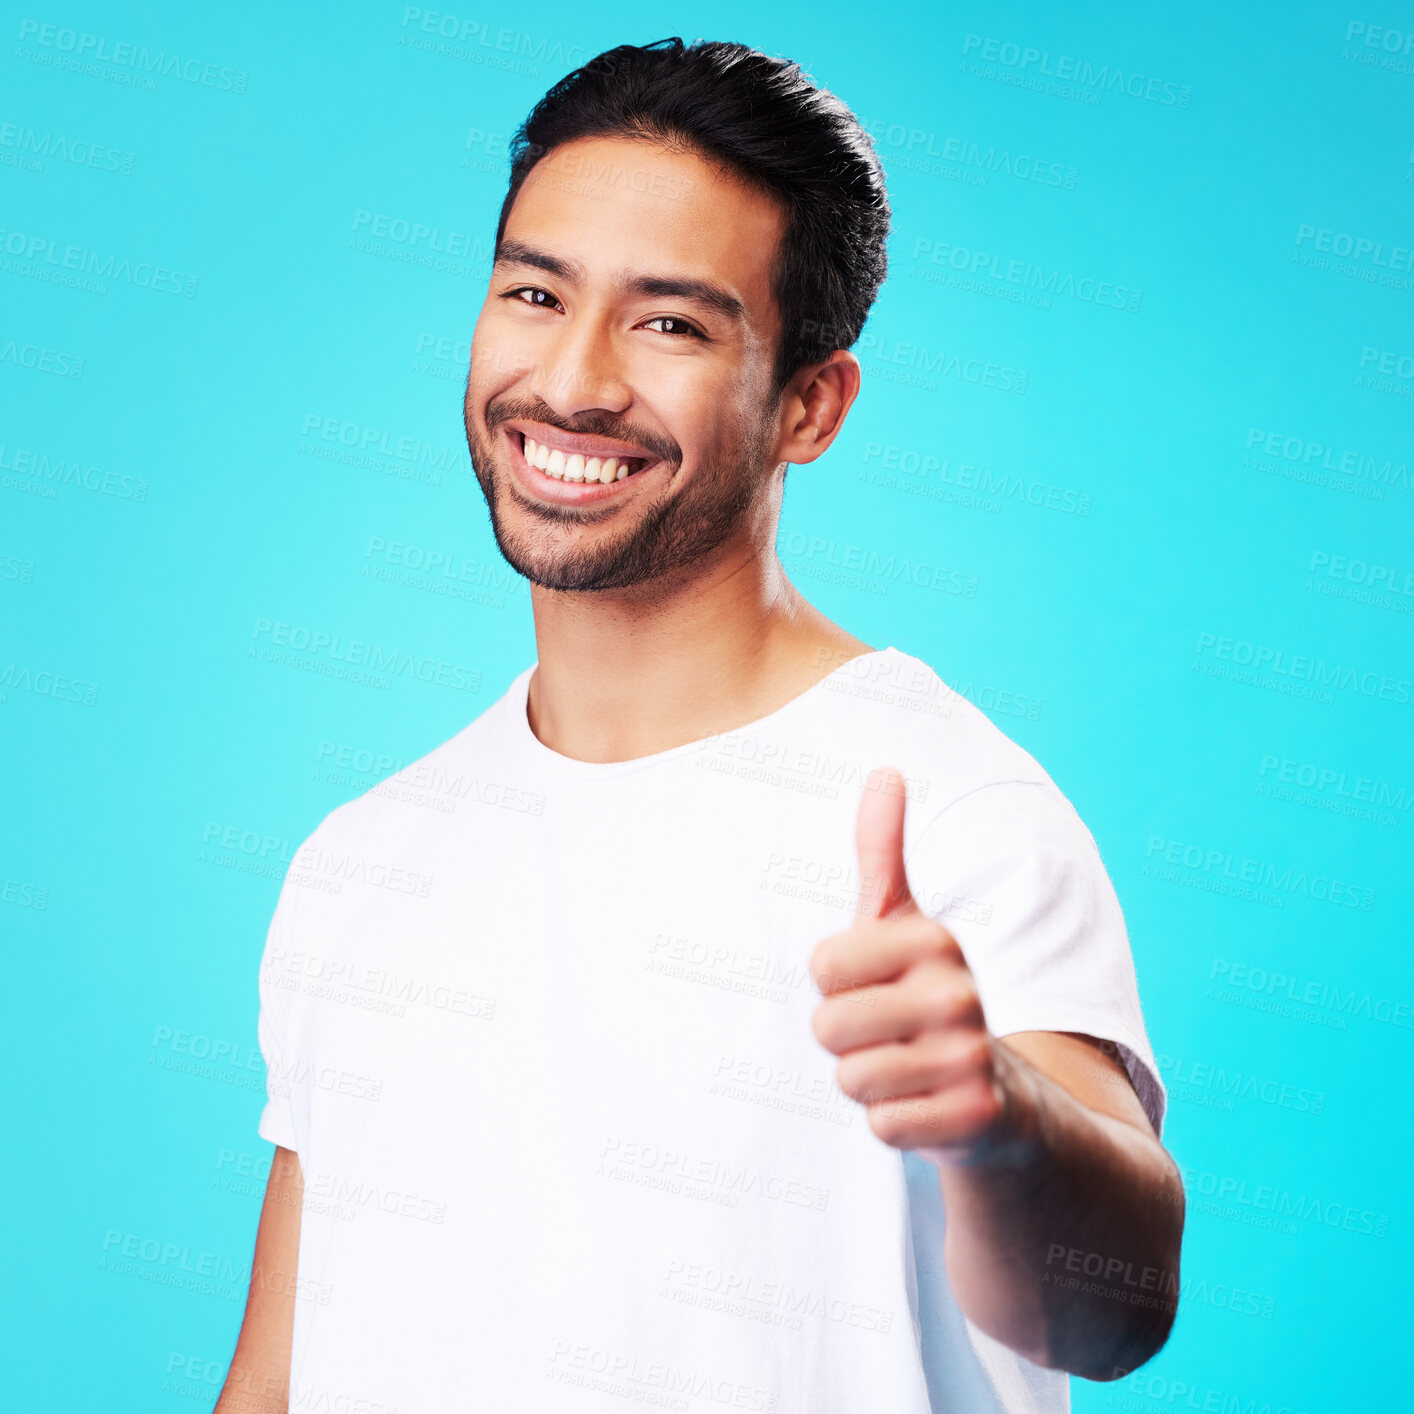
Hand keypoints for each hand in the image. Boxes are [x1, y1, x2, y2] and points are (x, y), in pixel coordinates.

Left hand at [809, 767, 1015, 1164]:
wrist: (1006, 1097)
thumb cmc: (932, 1000)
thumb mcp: (906, 924)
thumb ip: (884, 852)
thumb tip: (884, 771)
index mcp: (935, 940)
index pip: (822, 967)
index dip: (838, 987)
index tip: (879, 989)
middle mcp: (959, 993)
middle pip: (828, 1027)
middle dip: (848, 1041)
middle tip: (893, 1037)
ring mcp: (970, 1056)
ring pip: (852, 1079)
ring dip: (870, 1084)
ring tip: (911, 1070)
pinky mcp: (973, 1117)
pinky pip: (881, 1125)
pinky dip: (896, 1124)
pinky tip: (928, 1108)